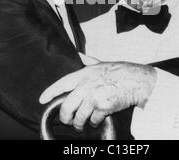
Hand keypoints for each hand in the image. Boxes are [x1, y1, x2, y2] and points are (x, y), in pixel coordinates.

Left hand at [39, 62, 155, 130]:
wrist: (136, 80)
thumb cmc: (119, 71)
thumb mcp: (100, 63)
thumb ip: (87, 60)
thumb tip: (77, 54)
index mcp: (84, 74)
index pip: (62, 83)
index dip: (50, 92)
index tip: (42, 99)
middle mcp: (86, 85)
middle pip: (66, 106)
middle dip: (65, 117)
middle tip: (67, 121)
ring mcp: (94, 97)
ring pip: (79, 117)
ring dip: (80, 123)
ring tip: (82, 124)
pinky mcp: (103, 107)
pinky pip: (93, 120)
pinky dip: (94, 122)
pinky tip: (98, 119)